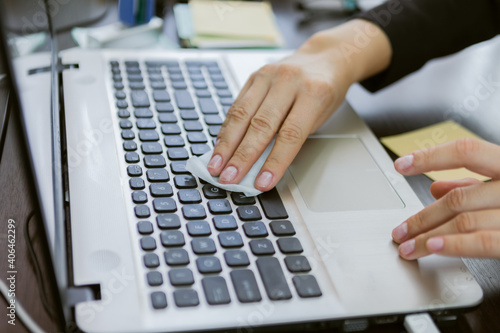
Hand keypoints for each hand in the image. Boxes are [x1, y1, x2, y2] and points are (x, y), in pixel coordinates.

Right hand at [206, 19, 391, 190]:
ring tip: (216, 166)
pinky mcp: (255, 75)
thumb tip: (263, 164)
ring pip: (243, 114)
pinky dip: (227, 128)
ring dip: (227, 144)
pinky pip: (237, 104)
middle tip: (230, 178)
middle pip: (261, 125)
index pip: (291, 134)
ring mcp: (269, 76)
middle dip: (243, 156)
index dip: (274, 161)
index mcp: (314, 93)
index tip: (262, 183)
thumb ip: (294, 136)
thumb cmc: (326, 91)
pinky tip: (219, 145)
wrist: (325, 57)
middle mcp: (289, 81)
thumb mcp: (321, 115)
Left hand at [392, 138, 499, 258]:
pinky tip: (433, 247)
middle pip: (457, 197)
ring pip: (464, 220)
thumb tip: (435, 187)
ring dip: (429, 236)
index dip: (430, 156)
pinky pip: (484, 241)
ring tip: (408, 247)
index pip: (466, 152)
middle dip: (421, 217)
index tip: (400, 165)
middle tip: (399, 231)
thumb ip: (473, 184)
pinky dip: (455, 245)